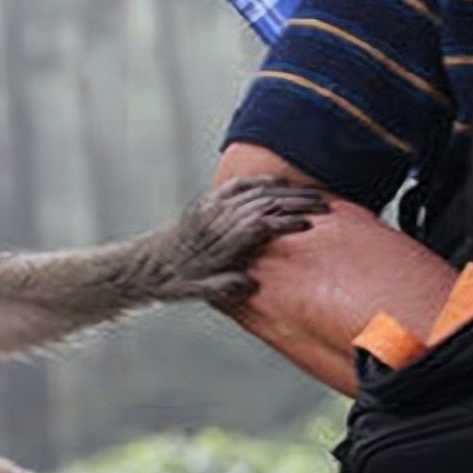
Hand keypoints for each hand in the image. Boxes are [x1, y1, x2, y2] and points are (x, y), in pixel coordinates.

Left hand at [151, 176, 326, 310]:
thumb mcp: (199, 290)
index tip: (310, 226)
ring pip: (257, 191)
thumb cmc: (175, 282)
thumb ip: (225, 287)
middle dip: (299, 203)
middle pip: (266, 202)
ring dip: (288, 192)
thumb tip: (251, 285)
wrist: (146, 264)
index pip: (262, 223)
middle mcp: (219, 217)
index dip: (287, 222)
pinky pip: (239, 184)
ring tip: (315, 196)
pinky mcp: (208, 200)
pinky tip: (280, 184)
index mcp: (221, 239)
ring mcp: (213, 205)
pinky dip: (263, 182)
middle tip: (326, 208)